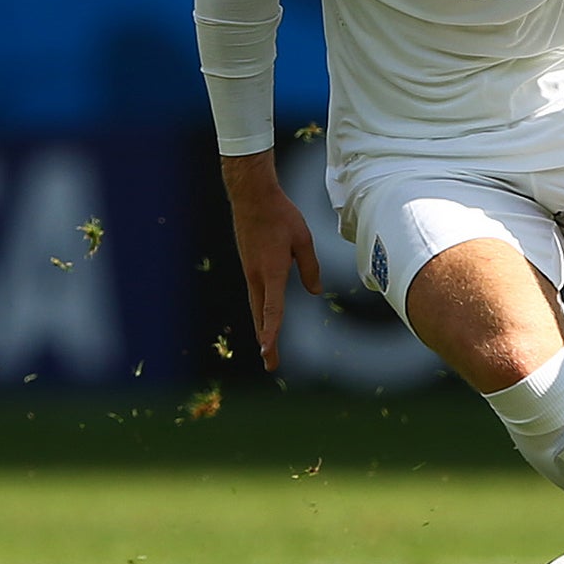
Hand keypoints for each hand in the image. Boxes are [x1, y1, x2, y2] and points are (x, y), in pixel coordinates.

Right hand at [220, 153, 320, 371]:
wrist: (252, 197)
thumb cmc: (281, 216)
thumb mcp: (304, 240)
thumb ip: (310, 268)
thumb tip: (315, 292)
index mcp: (270, 272)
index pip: (272, 309)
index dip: (271, 332)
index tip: (268, 351)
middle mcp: (256, 276)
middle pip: (261, 316)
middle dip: (266, 342)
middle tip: (271, 365)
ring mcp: (249, 271)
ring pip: (256, 307)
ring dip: (262, 329)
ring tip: (267, 350)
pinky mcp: (248, 265)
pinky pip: (255, 294)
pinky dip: (260, 311)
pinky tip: (264, 318)